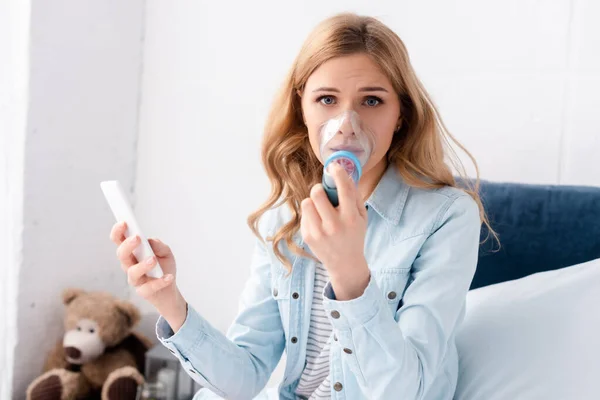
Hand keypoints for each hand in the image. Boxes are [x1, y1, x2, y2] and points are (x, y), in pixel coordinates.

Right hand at [110, 222, 186, 330]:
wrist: (169, 289)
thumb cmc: (163, 267)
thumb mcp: (166, 253)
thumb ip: (159, 245)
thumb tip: (150, 241)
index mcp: (132, 252)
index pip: (119, 240)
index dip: (118, 231)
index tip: (124, 222)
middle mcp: (130, 265)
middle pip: (121, 255)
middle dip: (127, 245)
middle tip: (137, 238)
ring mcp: (135, 279)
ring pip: (132, 272)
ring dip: (142, 265)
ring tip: (153, 260)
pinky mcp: (143, 291)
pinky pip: (149, 287)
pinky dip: (160, 281)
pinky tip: (168, 277)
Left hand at [301, 163, 369, 299]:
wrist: (345, 263)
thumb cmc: (354, 235)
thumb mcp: (362, 216)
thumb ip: (354, 195)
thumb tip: (344, 174)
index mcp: (350, 218)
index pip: (344, 189)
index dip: (338, 173)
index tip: (334, 166)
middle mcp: (334, 225)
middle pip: (317, 193)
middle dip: (319, 189)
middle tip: (323, 193)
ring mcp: (319, 232)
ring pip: (306, 202)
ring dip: (312, 201)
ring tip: (319, 208)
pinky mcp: (308, 236)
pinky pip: (304, 215)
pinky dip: (310, 214)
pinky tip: (318, 222)